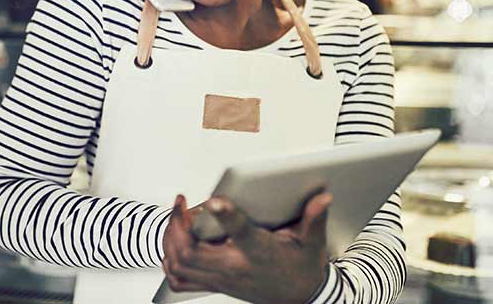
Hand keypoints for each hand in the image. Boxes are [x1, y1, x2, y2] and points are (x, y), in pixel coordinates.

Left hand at [162, 192, 331, 303]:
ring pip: (180, 264)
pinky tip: (174, 243)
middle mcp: (235, 268)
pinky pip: (180, 279)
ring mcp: (222, 279)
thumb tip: (322, 198)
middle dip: (178, 225)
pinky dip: (170, 261)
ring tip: (176, 218)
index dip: (225, 215)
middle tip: (181, 203)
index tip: (213, 200)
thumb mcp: (313, 243)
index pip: (240, 233)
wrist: (300, 299)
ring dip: (171, 240)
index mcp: (259, 253)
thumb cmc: (302, 270)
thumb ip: (314, 218)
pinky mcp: (216, 284)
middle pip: (192, 252)